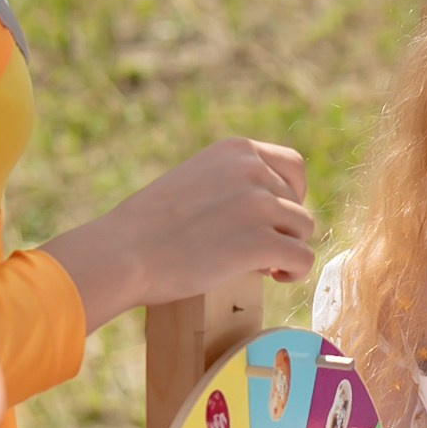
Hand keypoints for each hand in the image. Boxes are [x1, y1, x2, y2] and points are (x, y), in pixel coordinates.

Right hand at [43, 140, 315, 329]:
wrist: (123, 252)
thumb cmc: (149, 227)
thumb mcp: (194, 180)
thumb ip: (231, 183)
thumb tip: (276, 211)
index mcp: (236, 150)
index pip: (293, 166)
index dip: (290, 196)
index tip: (271, 219)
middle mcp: (252, 170)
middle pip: (298, 202)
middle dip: (282, 227)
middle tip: (254, 249)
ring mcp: (259, 204)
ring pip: (304, 229)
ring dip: (286, 249)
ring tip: (261, 265)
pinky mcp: (261, 242)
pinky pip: (303, 258)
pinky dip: (295, 272)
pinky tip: (274, 277)